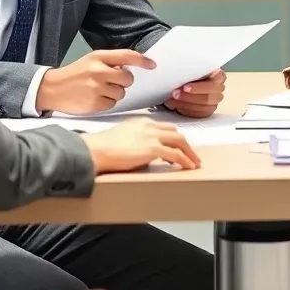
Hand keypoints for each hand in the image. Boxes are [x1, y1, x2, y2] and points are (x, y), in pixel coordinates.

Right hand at [36, 50, 155, 115]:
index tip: (152, 65)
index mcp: (98, 57)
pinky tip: (95, 98)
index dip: (142, 60)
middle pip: (128, 78)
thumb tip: (133, 66)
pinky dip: (107, 102)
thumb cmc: (75, 74)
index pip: (127, 55)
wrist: (52, 89)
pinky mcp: (95, 104)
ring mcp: (96, 88)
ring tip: (99, 90)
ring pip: (121, 93)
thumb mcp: (92, 60)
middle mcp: (98, 71)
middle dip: (124, 81)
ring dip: (115, 93)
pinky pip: (113, 104)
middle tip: (111, 81)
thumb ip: (111, 61)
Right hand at [84, 117, 200, 172]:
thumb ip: (135, 140)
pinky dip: (185, 161)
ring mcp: (152, 136)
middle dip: (185, 144)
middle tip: (191, 155)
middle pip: (175, 132)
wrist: (95, 150)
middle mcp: (149, 126)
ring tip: (194, 163)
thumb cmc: (101, 148)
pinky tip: (188, 167)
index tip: (179, 148)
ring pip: (179, 141)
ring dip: (189, 153)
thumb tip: (141, 152)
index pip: (164, 128)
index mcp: (141, 122)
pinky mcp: (152, 148)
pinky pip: (175, 155)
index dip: (173, 138)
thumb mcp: (121, 137)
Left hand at [164, 69, 225, 118]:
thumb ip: (189, 71)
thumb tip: (179, 74)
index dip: (199, 87)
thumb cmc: (189, 72)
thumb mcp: (189, 68)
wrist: (185, 81)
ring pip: (203, 108)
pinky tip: (178, 107)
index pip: (213, 84)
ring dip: (186, 105)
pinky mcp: (208, 111)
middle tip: (175, 94)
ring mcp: (215, 102)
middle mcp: (219, 89)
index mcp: (218, 76)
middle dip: (189, 97)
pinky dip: (187, 111)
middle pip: (207, 98)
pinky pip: (199, 115)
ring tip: (172, 101)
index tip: (184, 87)